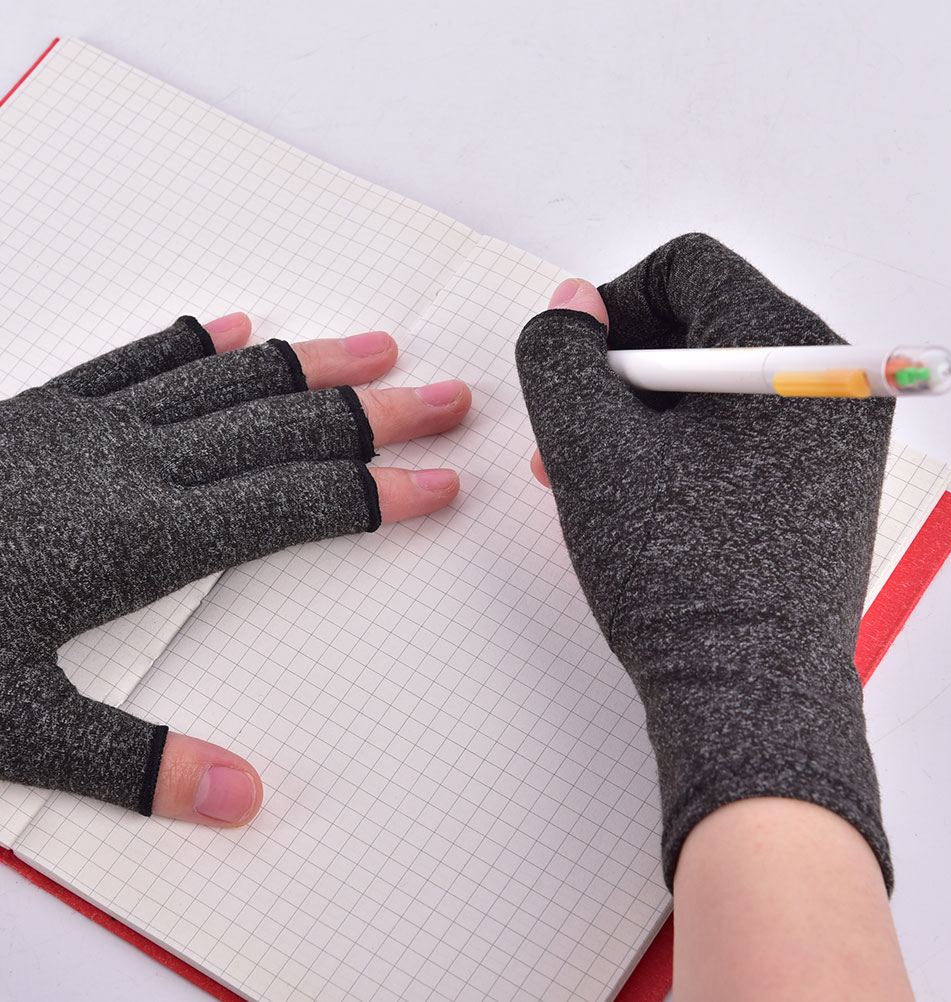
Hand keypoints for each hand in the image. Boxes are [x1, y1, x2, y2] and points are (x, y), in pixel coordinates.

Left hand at [0, 312, 470, 824]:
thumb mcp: (18, 726)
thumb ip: (140, 763)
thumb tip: (244, 798)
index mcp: (144, 538)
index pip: (294, 507)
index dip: (377, 494)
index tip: (443, 483)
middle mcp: (135, 467)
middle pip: (285, 430)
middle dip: (379, 417)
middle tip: (453, 399)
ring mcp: (89, 427)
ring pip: (227, 384)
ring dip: (311, 365)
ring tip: (378, 348)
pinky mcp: (44, 408)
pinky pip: (136, 363)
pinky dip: (194, 345)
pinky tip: (233, 327)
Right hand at [516, 234, 894, 890]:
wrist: (749, 701)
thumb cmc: (676, 577)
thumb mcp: (589, 451)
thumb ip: (561, 356)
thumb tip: (571, 302)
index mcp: (789, 347)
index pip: (688, 267)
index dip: (614, 303)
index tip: (577, 367)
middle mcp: (831, 379)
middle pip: (705, 323)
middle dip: (624, 368)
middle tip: (574, 429)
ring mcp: (837, 435)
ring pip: (717, 385)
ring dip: (644, 414)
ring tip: (586, 472)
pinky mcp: (827, 482)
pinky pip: (742, 431)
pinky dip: (682, 446)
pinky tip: (635, 496)